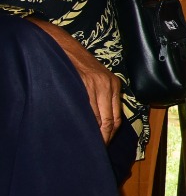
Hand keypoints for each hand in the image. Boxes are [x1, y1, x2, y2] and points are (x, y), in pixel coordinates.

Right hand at [33, 20, 120, 142]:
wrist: (59, 43)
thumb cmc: (75, 64)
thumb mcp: (94, 79)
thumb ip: (99, 99)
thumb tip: (97, 126)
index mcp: (114, 85)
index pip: (115, 119)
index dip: (108, 136)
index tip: (100, 148)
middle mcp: (109, 85)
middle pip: (110, 122)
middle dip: (102, 139)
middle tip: (92, 151)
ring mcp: (96, 84)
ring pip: (99, 119)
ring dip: (92, 134)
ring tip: (84, 145)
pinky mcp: (84, 82)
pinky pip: (86, 109)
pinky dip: (83, 123)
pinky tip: (76, 130)